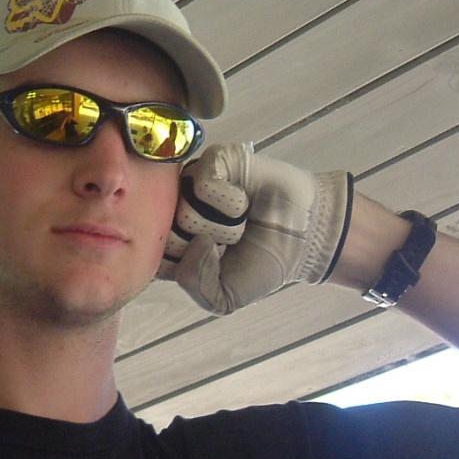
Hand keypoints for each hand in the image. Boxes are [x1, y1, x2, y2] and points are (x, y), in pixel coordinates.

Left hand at [162, 143, 352, 314]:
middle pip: (168, 235)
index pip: (152, 257)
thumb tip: (194, 243)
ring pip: (185, 210)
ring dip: (222, 225)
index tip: (216, 266)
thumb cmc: (262, 263)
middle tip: (234, 241)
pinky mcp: (213, 162)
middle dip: (207, 247)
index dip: (186, 266)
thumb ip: (195, 284)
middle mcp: (177, 212)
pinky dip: (231, 201)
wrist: (305, 236)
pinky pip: (204, 184)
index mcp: (174, 244)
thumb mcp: (224, 296)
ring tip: (242, 221)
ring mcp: (193, 185)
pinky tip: (245, 201)